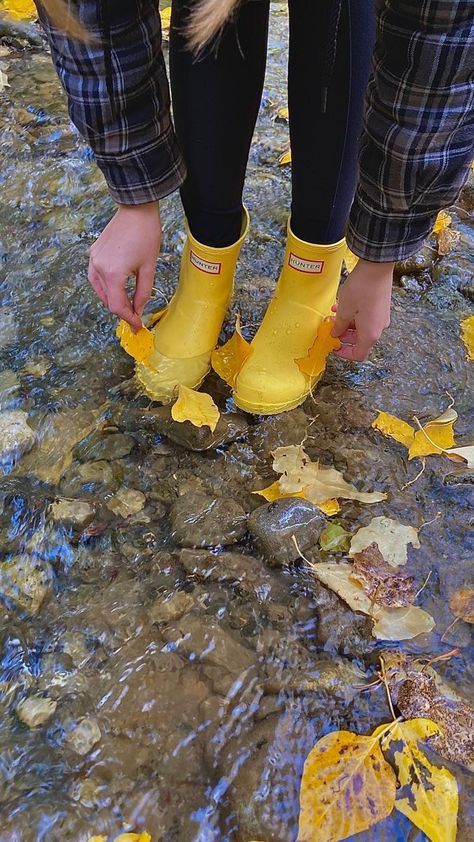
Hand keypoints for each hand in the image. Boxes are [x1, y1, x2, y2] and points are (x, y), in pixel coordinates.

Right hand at [88, 202, 161, 329]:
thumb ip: (142, 293)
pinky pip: (96, 277)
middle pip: (108, 300)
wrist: (137, 210)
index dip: (128, 319)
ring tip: (127, 305)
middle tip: (135, 318)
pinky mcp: (93, 253)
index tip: (137, 326)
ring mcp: (93, 259)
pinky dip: (105, 287)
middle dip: (122, 311)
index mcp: (113, 273)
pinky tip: (116, 289)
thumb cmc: (146, 235)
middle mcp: (99, 267)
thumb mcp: (149, 268)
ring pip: (100, 290)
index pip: (117, 306)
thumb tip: (138, 310)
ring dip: (112, 300)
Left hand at [331, 258, 393, 360]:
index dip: (344, 353)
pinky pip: (367, 318)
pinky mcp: (381, 307)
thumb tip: (336, 333)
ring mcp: (381, 317)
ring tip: (334, 314)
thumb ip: (339, 325)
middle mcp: (378, 328)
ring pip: (362, 328)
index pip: (358, 355)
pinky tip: (343, 305)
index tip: (333, 346)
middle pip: (360, 341)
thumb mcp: (344, 310)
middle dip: (343, 336)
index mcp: (370, 334)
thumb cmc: (361, 290)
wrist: (377, 267)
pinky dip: (355, 316)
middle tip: (331, 327)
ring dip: (347, 324)